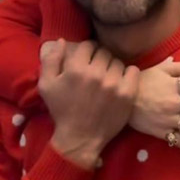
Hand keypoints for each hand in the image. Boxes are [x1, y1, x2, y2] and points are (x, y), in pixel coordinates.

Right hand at [38, 39, 138, 168]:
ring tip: (107, 79)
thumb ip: (51, 60)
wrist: (80, 139)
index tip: (86, 62)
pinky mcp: (128, 94)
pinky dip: (128, 74)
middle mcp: (96, 74)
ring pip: (117, 61)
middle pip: (104, 52)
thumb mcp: (46, 85)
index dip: (86, 52)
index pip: (88, 45)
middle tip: (96, 72)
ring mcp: (114, 84)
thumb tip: (62, 40)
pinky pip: (133, 70)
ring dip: (112, 67)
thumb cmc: (62, 111)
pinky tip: (120, 82)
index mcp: (76, 69)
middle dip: (99, 59)